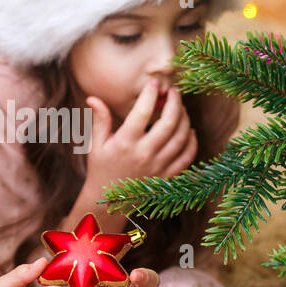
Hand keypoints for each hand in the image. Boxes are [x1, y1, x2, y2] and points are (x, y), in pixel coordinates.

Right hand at [83, 79, 197, 195]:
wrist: (109, 203)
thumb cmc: (101, 169)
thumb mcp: (96, 144)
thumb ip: (99, 120)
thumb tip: (93, 98)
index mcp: (125, 143)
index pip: (142, 111)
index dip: (150, 93)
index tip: (154, 82)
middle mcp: (144, 154)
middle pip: (169, 122)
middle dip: (175, 102)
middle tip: (174, 91)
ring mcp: (158, 166)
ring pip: (181, 137)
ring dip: (185, 118)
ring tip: (181, 108)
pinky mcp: (168, 176)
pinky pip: (187, 157)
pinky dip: (192, 141)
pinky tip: (189, 131)